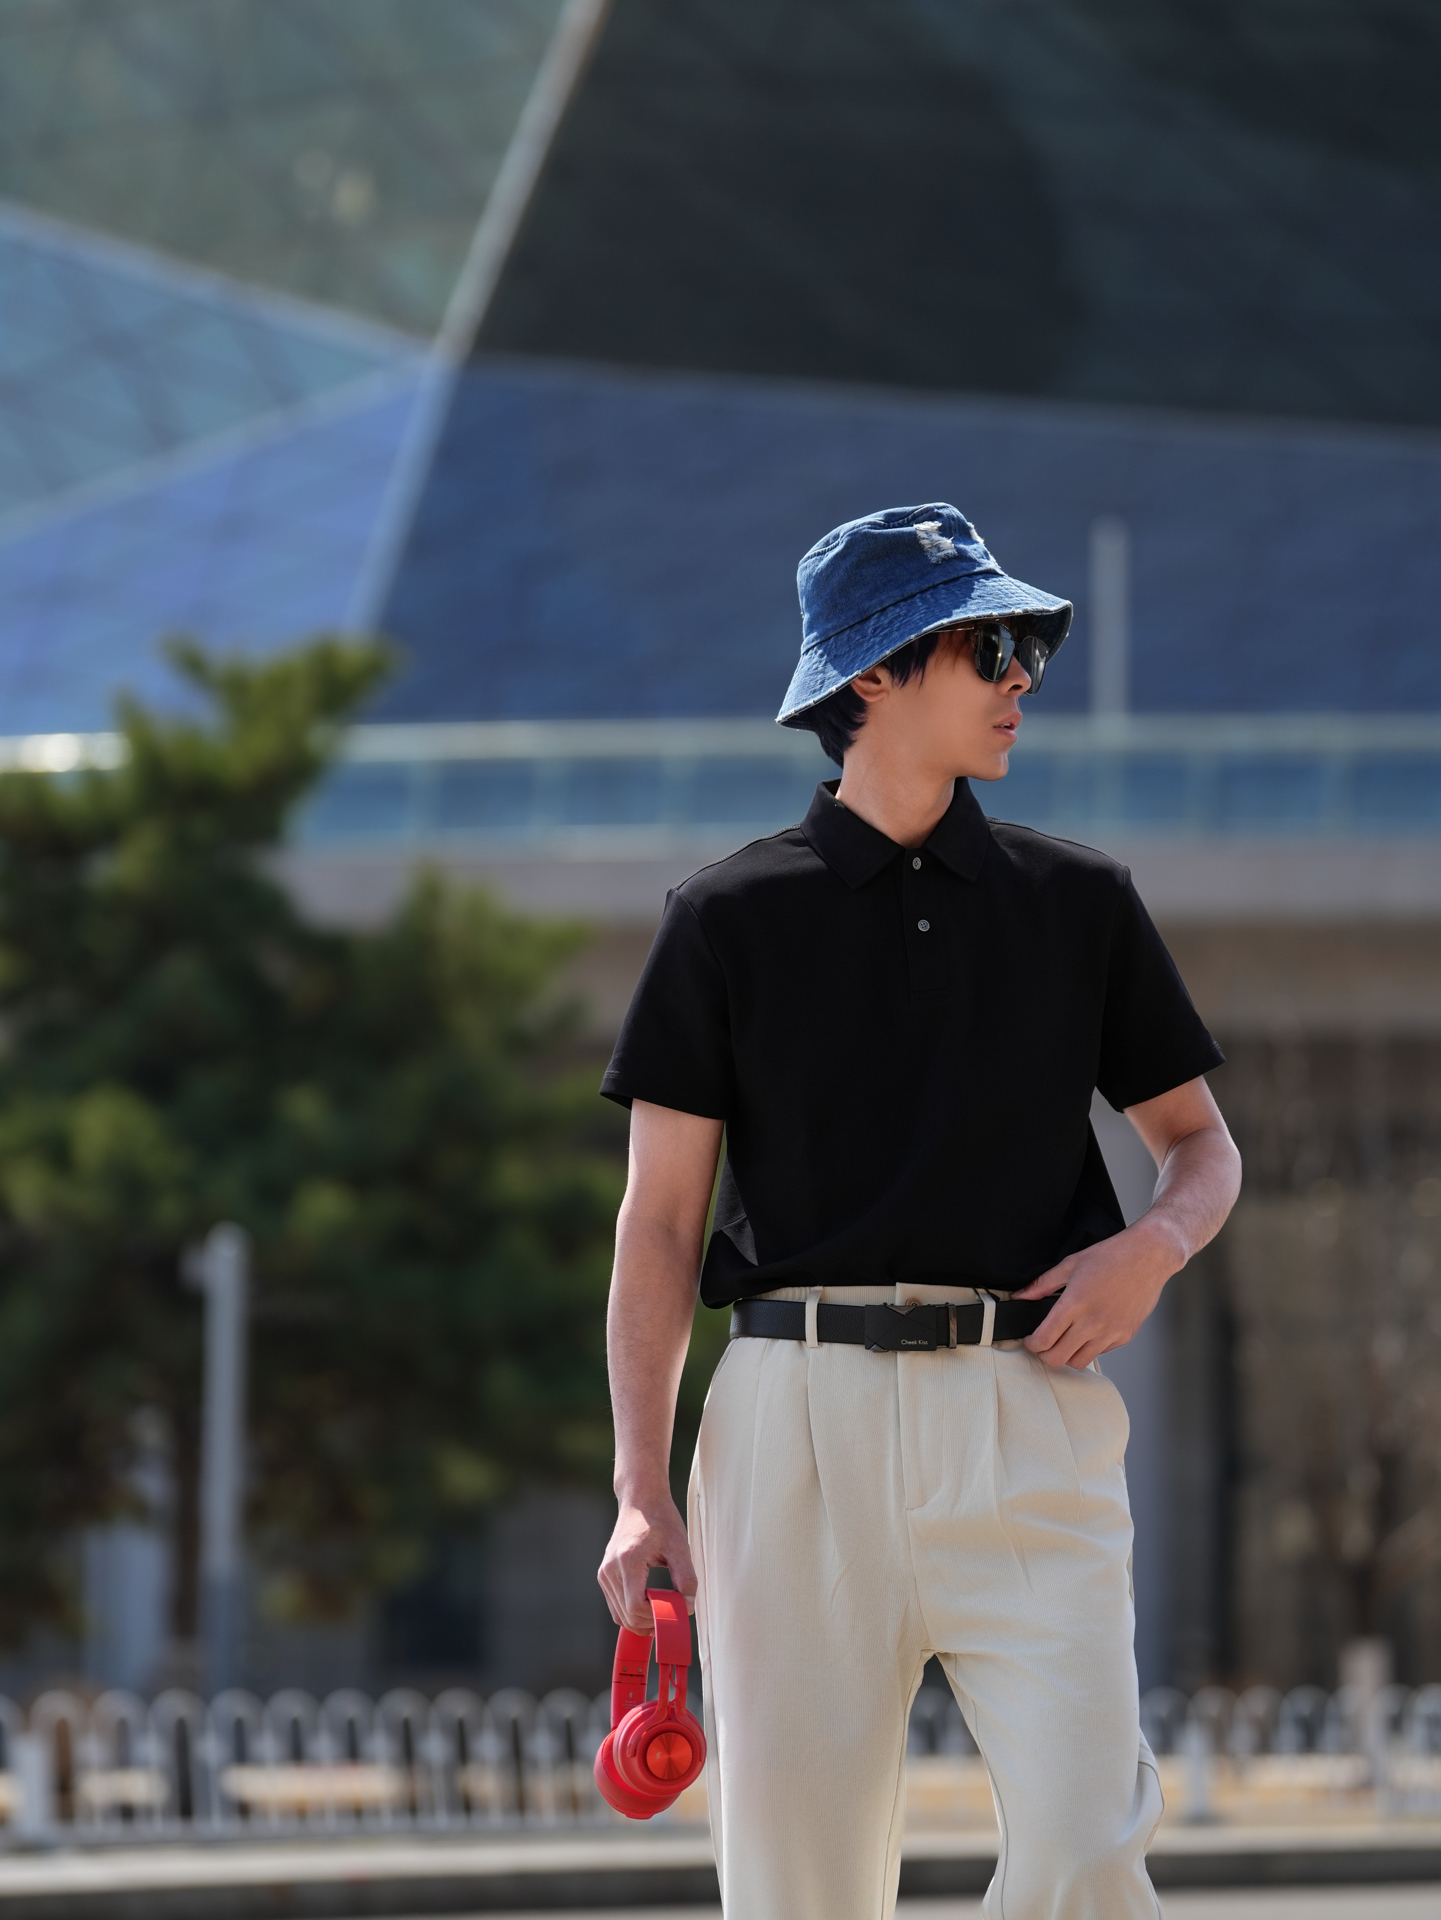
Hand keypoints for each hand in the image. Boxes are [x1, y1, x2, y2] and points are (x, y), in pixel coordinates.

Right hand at [598, 1488, 696, 1631]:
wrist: (640, 1499)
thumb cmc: (661, 1519)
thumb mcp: (679, 1545)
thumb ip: (686, 1578)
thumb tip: (687, 1608)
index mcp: (627, 1561)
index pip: (635, 1607)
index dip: (656, 1617)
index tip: (676, 1611)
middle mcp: (610, 1570)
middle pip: (627, 1616)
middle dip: (651, 1623)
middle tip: (673, 1616)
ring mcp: (604, 1573)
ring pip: (619, 1616)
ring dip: (642, 1621)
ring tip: (664, 1611)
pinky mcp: (604, 1575)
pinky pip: (616, 1606)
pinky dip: (632, 1613)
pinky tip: (651, 1606)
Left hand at [1012, 1216, 1180, 1370]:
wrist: (1148, 1256)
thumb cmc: (1112, 1256)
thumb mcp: (1070, 1264)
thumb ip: (1042, 1284)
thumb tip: (1020, 1296)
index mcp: (1075, 1303)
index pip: (1044, 1339)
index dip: (1031, 1344)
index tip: (1030, 1340)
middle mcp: (1092, 1322)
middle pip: (1058, 1358)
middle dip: (1045, 1354)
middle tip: (1043, 1344)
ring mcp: (1111, 1332)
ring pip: (1079, 1361)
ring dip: (1067, 1355)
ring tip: (1064, 1341)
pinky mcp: (1125, 1336)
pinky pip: (1100, 1352)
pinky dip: (1089, 1348)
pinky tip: (1087, 1332)